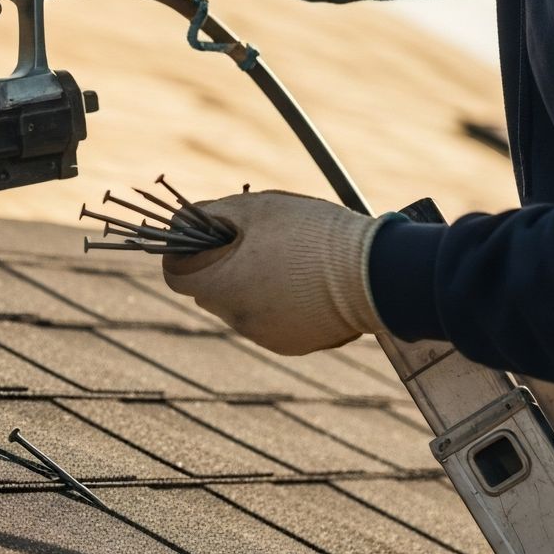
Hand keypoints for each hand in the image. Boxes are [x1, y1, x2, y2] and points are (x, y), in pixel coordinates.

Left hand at [161, 191, 387, 354]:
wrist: (376, 274)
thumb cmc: (312, 234)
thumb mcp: (256, 209)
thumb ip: (212, 213)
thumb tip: (184, 218)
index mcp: (221, 288)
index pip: (177, 275)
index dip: (183, 252)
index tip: (202, 236)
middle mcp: (237, 319)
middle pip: (210, 291)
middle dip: (221, 265)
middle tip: (250, 240)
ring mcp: (265, 336)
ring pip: (242, 306)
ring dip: (252, 284)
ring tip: (287, 258)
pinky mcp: (293, 344)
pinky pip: (271, 320)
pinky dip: (279, 302)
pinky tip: (307, 282)